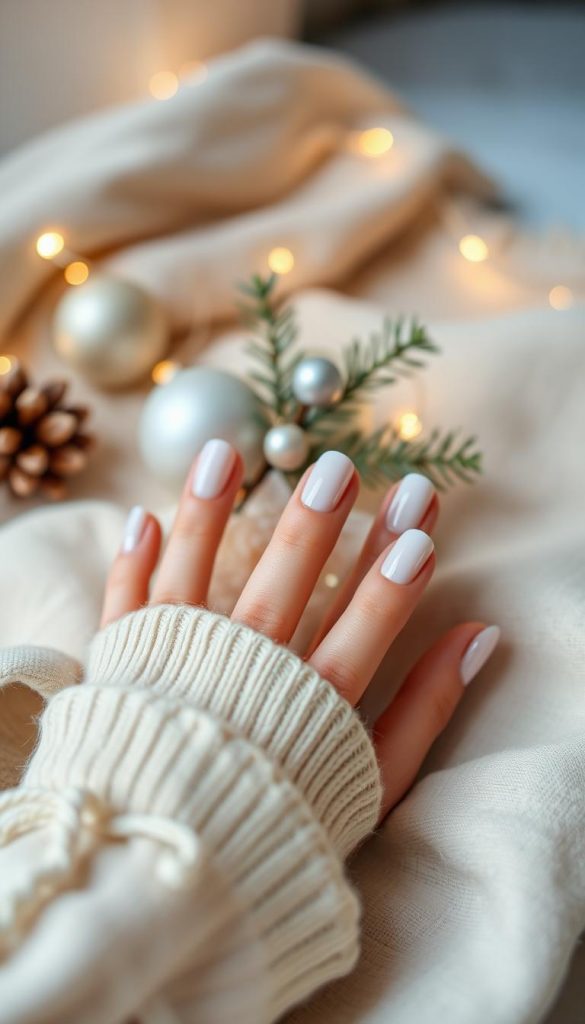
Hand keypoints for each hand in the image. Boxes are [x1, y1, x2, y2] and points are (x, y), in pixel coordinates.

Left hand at [101, 440, 498, 818]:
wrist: (179, 872)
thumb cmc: (287, 820)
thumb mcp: (370, 781)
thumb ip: (425, 709)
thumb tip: (479, 637)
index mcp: (309, 705)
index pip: (362, 624)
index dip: (392, 574)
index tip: (419, 523)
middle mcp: (243, 678)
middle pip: (283, 588)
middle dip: (314, 524)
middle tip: (339, 466)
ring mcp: (179, 669)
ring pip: (196, 578)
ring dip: (209, 512)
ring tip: (225, 451)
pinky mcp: (128, 669)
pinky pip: (126, 607)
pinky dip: (133, 563)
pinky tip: (145, 513)